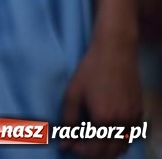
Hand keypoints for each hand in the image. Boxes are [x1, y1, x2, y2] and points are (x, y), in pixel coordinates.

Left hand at [58, 33, 140, 157]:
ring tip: (91, 139)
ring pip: (122, 148)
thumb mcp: (73, 94)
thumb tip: (63, 143)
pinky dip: (118, 141)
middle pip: (109, 153)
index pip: (93, 150)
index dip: (79, 150)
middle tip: (78, 142)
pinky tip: (105, 131)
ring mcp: (133, 120)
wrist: (115, 53)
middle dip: (91, 152)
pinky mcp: (139, 114)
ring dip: (106, 149)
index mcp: (103, 120)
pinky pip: (130, 137)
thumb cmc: (90, 71)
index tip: (69, 143)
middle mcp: (121, 124)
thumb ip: (68, 121)